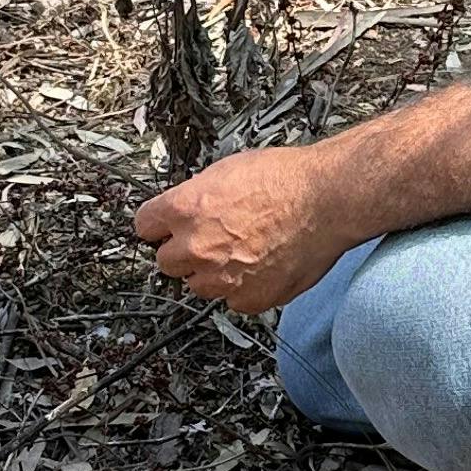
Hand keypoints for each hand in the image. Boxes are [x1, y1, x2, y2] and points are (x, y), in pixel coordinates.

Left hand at [134, 144, 357, 311]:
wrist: (327, 200)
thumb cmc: (287, 180)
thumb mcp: (226, 170)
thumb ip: (196, 197)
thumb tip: (185, 210)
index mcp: (185, 209)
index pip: (144, 226)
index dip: (158, 225)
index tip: (163, 228)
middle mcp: (198, 246)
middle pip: (165, 261)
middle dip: (183, 251)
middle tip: (208, 240)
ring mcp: (222, 277)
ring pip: (197, 285)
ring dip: (211, 272)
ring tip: (240, 252)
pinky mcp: (248, 298)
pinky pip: (230, 299)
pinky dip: (241, 287)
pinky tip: (259, 265)